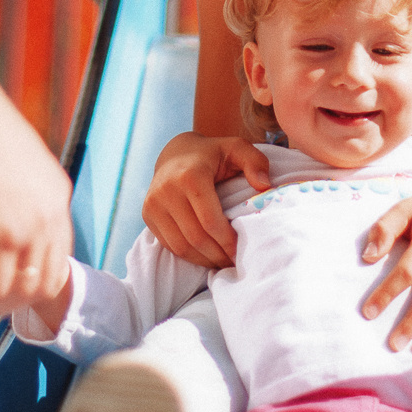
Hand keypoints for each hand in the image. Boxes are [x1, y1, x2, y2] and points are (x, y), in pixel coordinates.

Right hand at [140, 131, 271, 267]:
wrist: (175, 152)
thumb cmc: (213, 154)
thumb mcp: (237, 148)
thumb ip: (255, 162)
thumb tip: (264, 185)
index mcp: (190, 175)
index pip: (210, 220)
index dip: (227, 241)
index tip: (242, 251)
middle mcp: (167, 190)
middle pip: (195, 237)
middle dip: (218, 255)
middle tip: (235, 262)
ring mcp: (153, 203)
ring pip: (181, 246)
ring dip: (204, 260)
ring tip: (223, 262)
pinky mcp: (147, 214)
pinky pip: (169, 244)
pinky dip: (189, 255)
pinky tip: (206, 256)